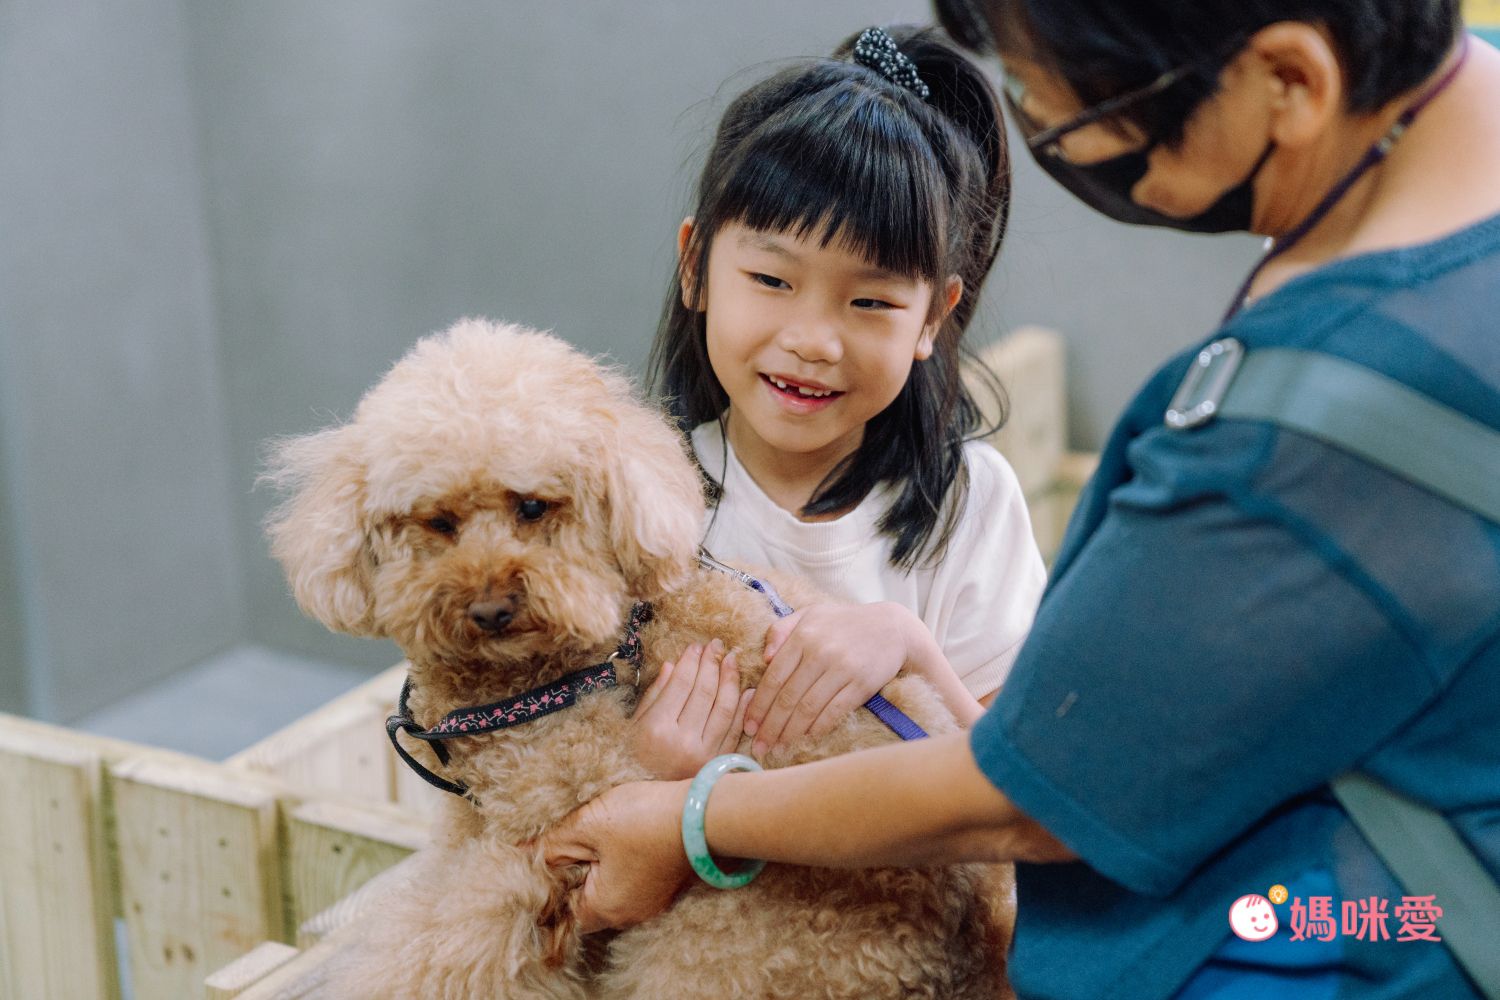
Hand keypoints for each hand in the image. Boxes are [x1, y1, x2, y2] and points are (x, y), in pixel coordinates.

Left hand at [540, 779, 693, 932]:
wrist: (704, 810)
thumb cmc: (644, 818)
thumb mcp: (588, 825)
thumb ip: (550, 844)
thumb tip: (517, 854)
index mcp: (604, 908)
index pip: (560, 911)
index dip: (548, 883)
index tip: (544, 857)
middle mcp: (627, 915)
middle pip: (583, 902)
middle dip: (571, 875)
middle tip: (567, 842)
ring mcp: (649, 903)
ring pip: (606, 891)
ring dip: (595, 869)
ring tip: (592, 838)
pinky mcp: (663, 886)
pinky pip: (628, 884)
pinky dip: (617, 867)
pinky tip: (618, 841)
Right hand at [629, 640, 754, 778]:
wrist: (646, 802)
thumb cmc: (635, 758)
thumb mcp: (635, 724)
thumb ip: (655, 695)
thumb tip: (674, 666)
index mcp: (657, 729)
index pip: (681, 685)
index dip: (690, 662)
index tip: (695, 646)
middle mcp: (682, 742)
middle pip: (705, 693)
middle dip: (712, 664)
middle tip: (716, 645)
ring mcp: (703, 755)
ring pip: (724, 709)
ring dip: (731, 681)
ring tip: (731, 660)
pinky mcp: (717, 765)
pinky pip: (735, 732)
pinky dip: (743, 710)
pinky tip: (746, 690)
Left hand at [744, 602, 918, 756]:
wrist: (893, 627)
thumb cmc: (845, 622)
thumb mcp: (810, 614)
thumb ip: (781, 630)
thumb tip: (763, 658)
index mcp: (803, 636)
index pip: (774, 677)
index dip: (758, 705)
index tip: (748, 725)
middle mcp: (820, 652)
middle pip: (788, 697)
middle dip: (769, 726)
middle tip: (757, 746)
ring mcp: (841, 669)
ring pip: (808, 708)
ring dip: (790, 732)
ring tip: (777, 748)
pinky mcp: (861, 684)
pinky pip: (834, 711)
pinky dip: (818, 727)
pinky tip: (806, 738)